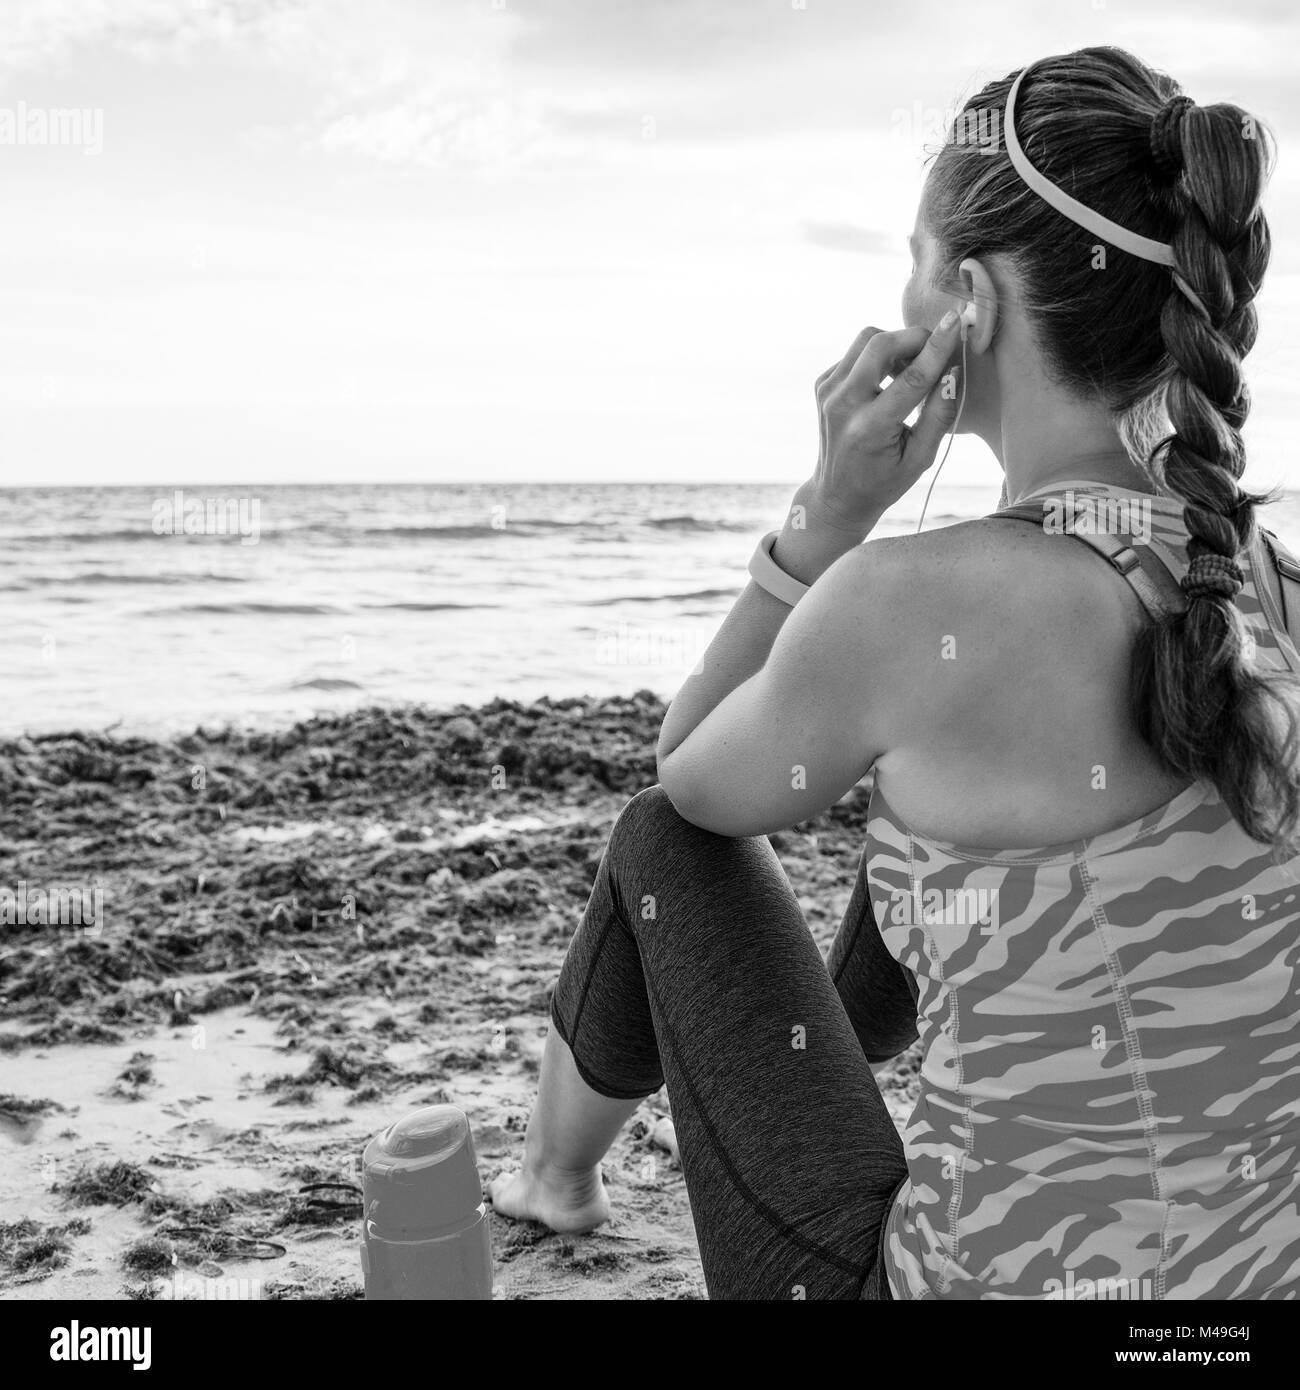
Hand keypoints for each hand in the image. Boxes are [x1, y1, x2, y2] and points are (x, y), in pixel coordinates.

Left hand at [805, 313, 963, 534]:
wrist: (837, 495)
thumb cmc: (885, 481)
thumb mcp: (920, 458)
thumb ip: (940, 414)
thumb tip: (953, 369)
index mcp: (869, 428)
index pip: (911, 378)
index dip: (937, 348)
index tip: (955, 322)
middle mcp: (842, 405)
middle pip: (880, 344)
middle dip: (914, 336)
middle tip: (936, 348)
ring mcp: (827, 392)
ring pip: (866, 339)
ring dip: (896, 343)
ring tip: (912, 367)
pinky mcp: (822, 384)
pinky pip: (857, 352)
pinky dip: (879, 356)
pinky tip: (888, 380)